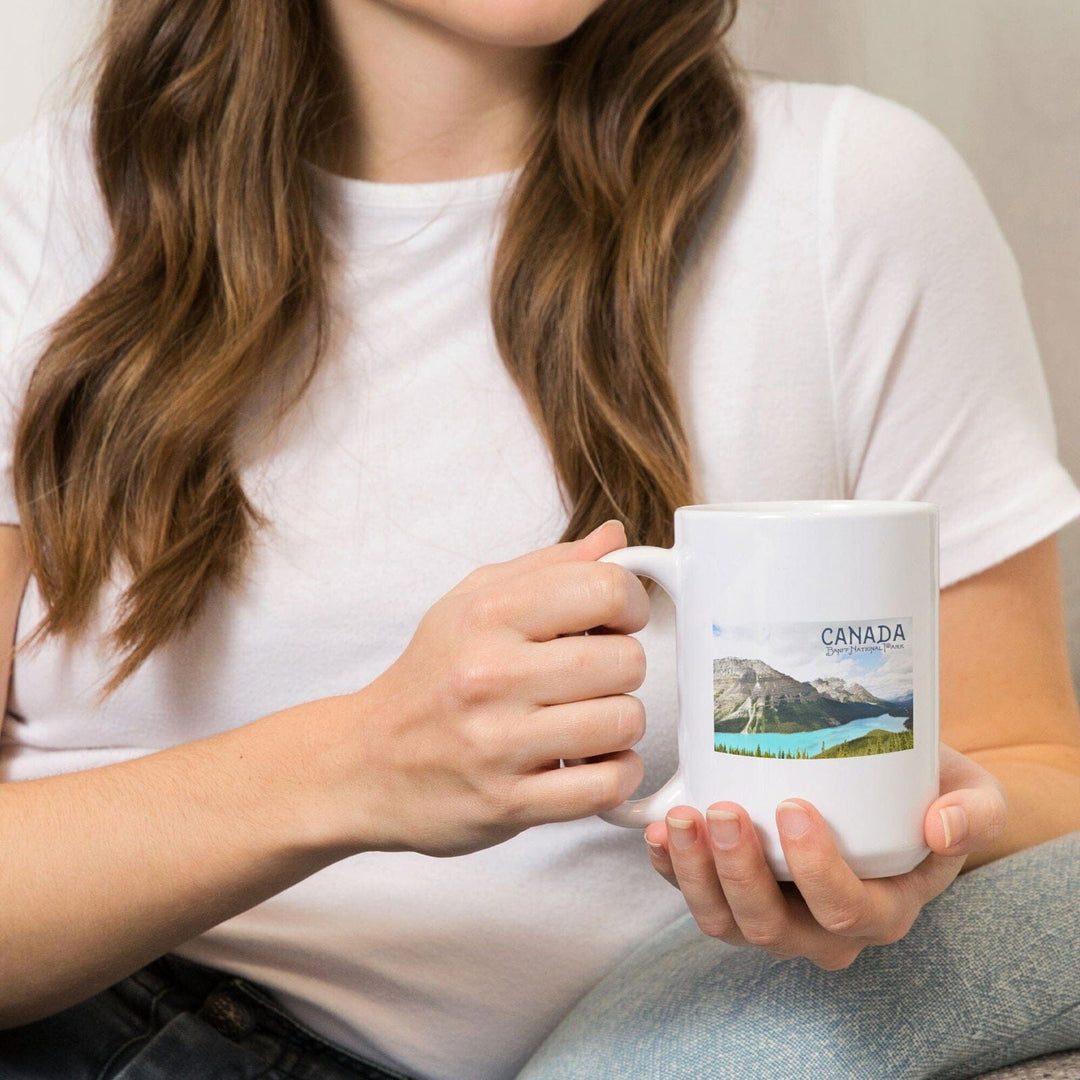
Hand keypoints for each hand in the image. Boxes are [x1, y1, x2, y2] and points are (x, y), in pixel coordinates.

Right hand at [331, 519, 650, 857]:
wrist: (364, 762)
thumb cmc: (430, 677)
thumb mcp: (473, 601)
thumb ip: (549, 567)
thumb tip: (615, 538)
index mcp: (487, 614)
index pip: (606, 589)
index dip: (630, 604)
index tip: (617, 621)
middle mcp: (491, 674)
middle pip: (625, 660)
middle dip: (624, 668)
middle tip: (595, 677)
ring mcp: (498, 742)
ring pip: (623, 721)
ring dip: (620, 724)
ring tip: (589, 720)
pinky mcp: (508, 801)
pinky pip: (606, 785)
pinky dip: (616, 773)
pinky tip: (594, 762)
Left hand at [642, 742, 1007, 968]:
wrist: (892, 790)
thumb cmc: (929, 793)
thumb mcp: (974, 795)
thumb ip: (974, 813)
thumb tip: (942, 826)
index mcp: (882, 910)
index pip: (846, 910)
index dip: (816, 870)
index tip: (792, 807)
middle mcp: (823, 929)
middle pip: (772, 927)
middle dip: (740, 873)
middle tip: (723, 811)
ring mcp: (775, 916)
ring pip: (725, 923)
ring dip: (695, 874)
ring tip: (681, 819)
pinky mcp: (734, 894)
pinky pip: (695, 897)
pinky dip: (670, 870)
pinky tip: (659, 832)